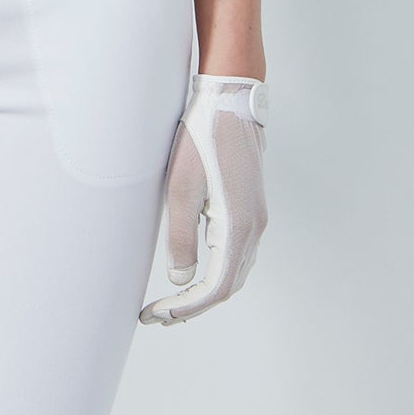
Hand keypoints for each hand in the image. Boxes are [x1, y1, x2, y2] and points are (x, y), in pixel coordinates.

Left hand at [139, 74, 268, 324]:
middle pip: (227, 284)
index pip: (215, 287)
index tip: (156, 315)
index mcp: (239, 227)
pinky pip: (237, 251)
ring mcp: (257, 216)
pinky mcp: (252, 205)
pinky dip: (217, 268)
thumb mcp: (181, 189)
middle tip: (158, 313)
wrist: (229, 99)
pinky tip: (195, 265)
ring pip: (234, 269)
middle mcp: (255, 227)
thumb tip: (180, 279)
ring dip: (205, 289)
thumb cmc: (201, 139)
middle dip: (193, 304)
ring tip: (172, 297)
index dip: (185, 307)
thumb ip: (180, 238)